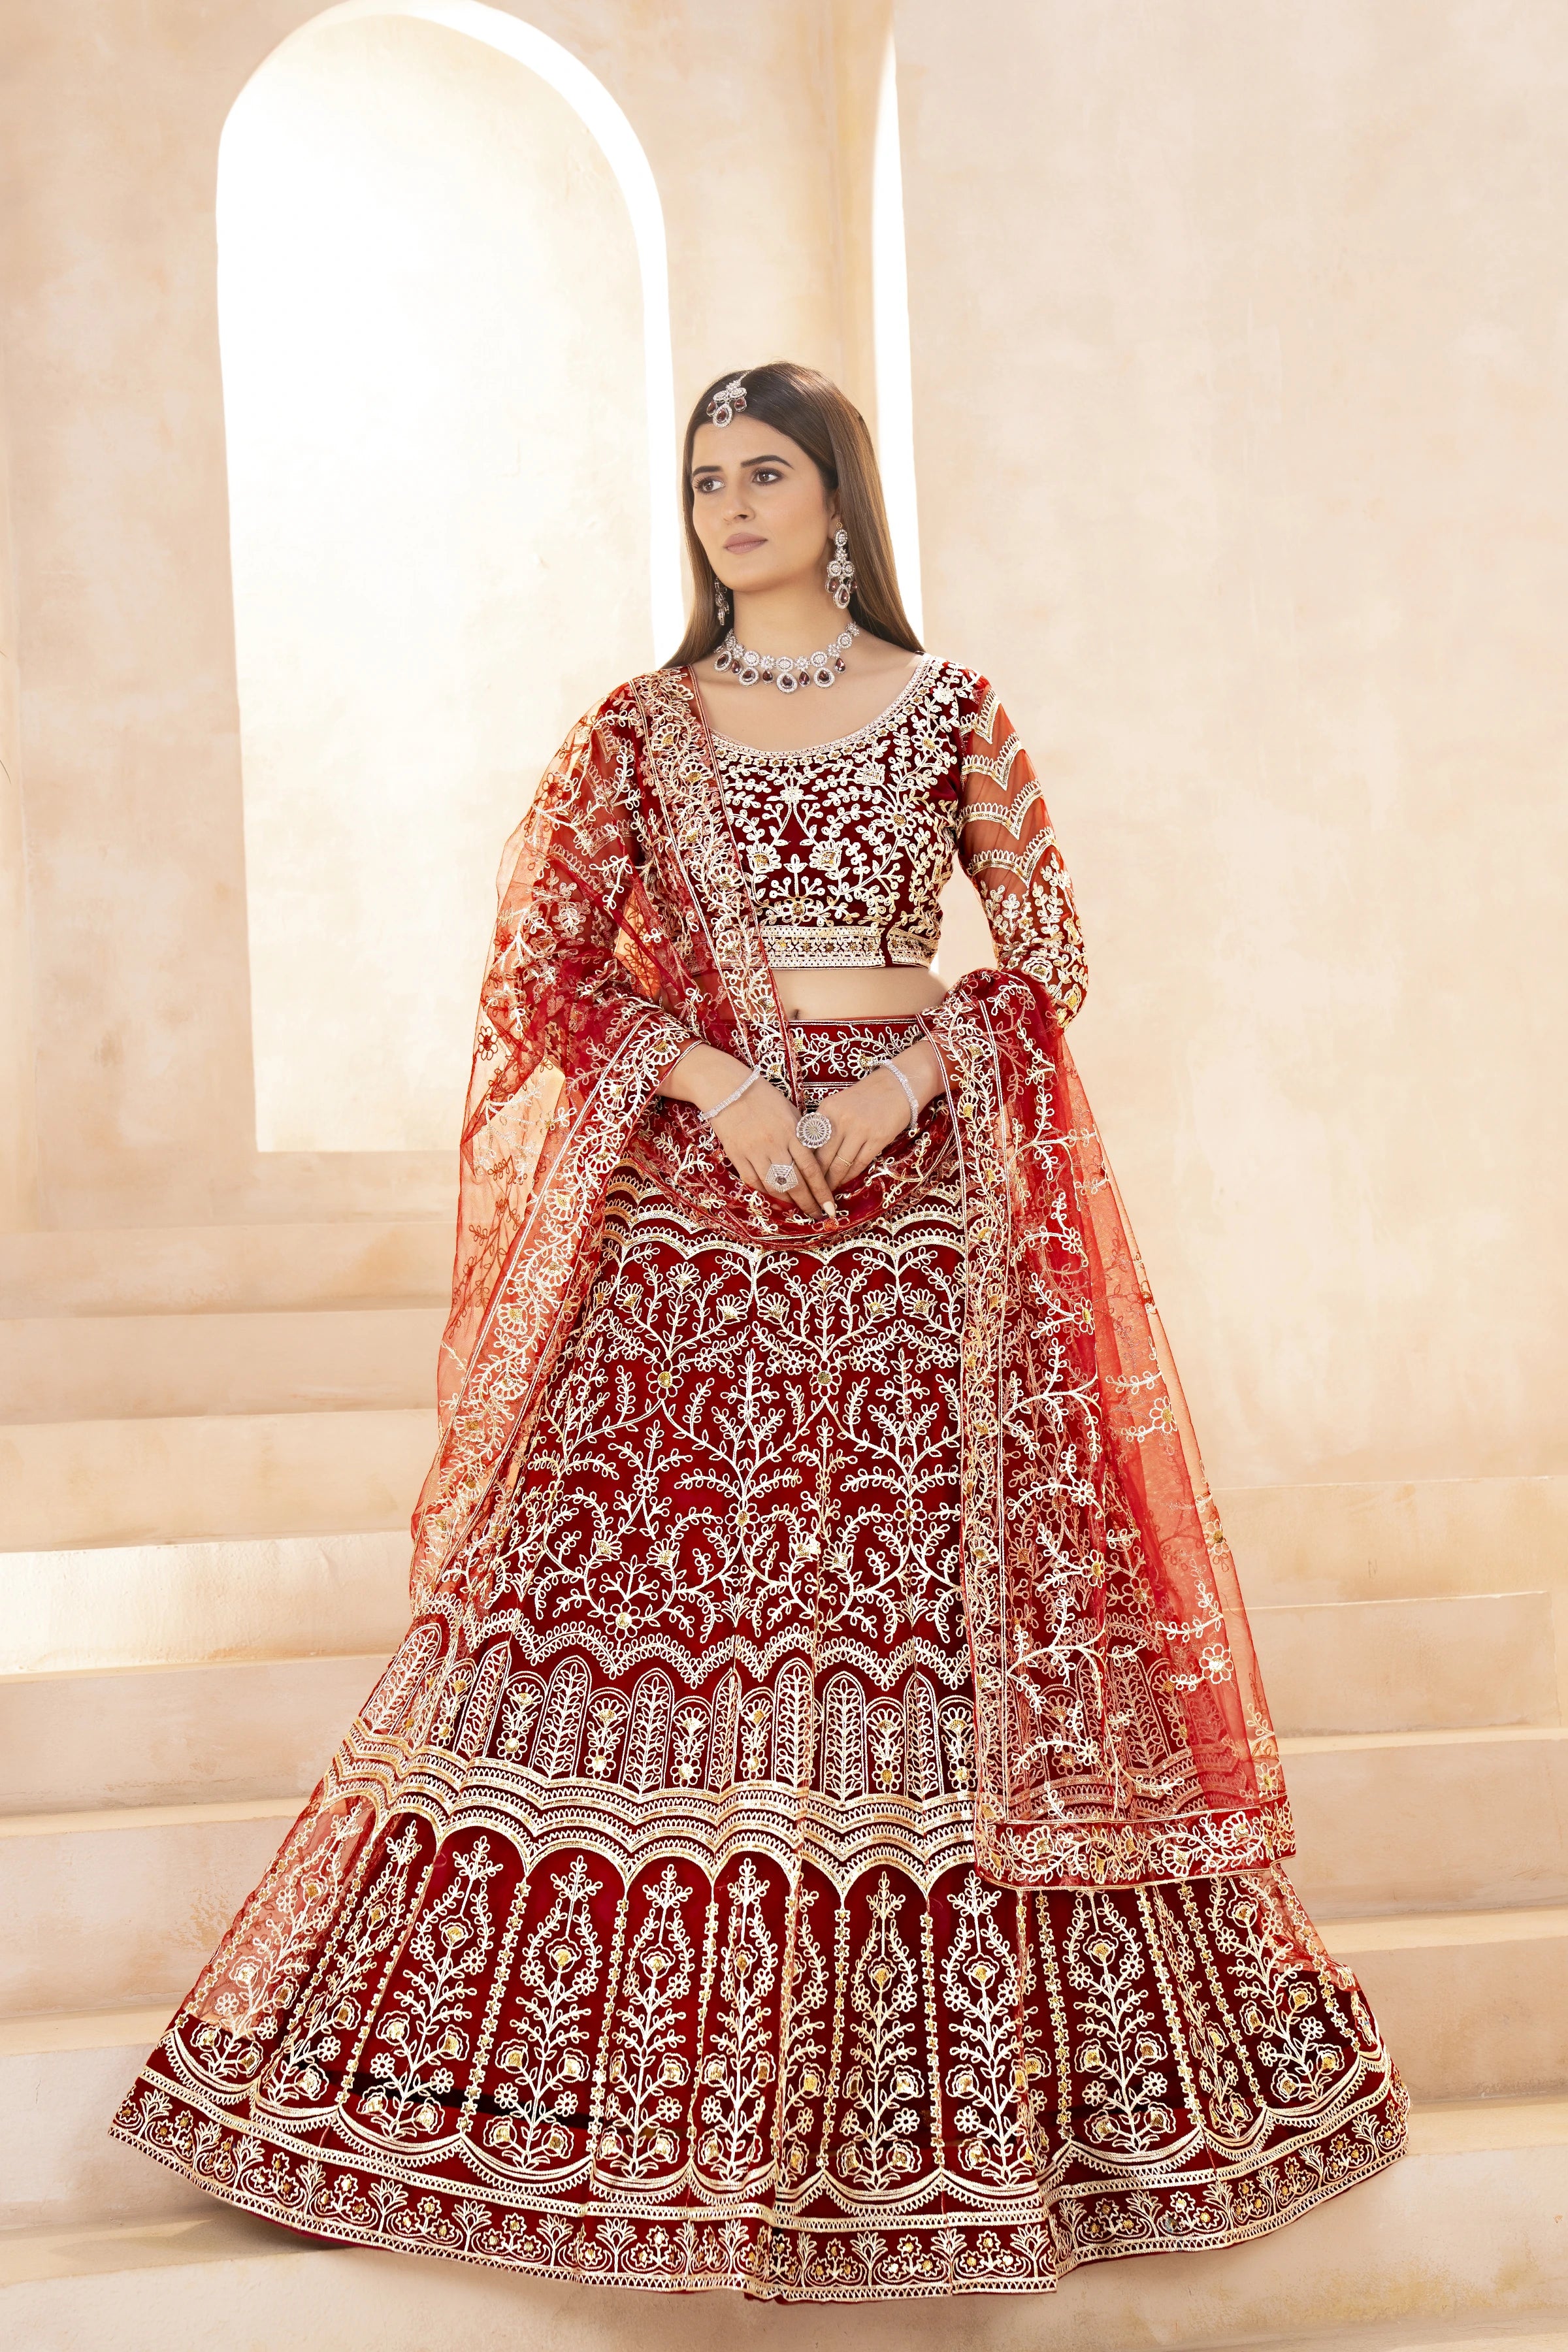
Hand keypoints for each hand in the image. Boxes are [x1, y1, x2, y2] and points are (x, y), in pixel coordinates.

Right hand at [660, 1045, 835, 1217]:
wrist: (728, 1089)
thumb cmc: (764, 1097)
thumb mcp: (791, 1111)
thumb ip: (803, 1135)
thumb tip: (815, 1159)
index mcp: (792, 1132)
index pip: (812, 1168)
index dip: (822, 1191)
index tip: (830, 1206)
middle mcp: (775, 1144)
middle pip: (795, 1182)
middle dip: (808, 1202)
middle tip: (817, 1215)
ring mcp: (755, 1151)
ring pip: (775, 1186)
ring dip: (789, 1202)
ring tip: (799, 1210)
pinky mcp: (737, 1156)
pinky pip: (754, 1181)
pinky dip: (766, 1193)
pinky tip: (776, 1200)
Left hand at [816, 1042, 942, 1188]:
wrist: (897, 1085)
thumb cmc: (864, 1098)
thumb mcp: (837, 1105)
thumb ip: (823, 1126)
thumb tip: (810, 1156)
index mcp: (826, 1110)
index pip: (809, 1144)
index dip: (804, 1165)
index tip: (800, 1178)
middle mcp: (841, 1119)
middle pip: (822, 1158)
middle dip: (816, 1180)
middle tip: (811, 1193)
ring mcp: (860, 1129)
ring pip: (840, 1165)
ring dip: (832, 1182)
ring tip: (827, 1193)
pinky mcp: (878, 1138)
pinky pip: (859, 1164)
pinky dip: (850, 1176)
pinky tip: (844, 1182)